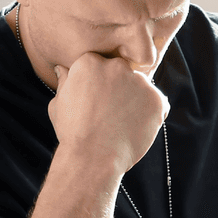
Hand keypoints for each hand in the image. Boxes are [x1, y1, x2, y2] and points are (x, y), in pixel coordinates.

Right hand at [47, 51, 168, 174]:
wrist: (93, 156)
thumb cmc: (72, 132)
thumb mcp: (58, 103)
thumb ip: (65, 82)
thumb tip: (64, 69)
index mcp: (90, 61)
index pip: (101, 64)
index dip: (99, 84)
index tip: (96, 101)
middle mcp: (117, 66)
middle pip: (123, 72)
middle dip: (119, 88)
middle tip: (111, 112)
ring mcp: (140, 82)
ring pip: (142, 87)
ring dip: (136, 100)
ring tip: (122, 122)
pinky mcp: (157, 99)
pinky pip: (159, 104)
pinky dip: (152, 115)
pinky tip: (137, 128)